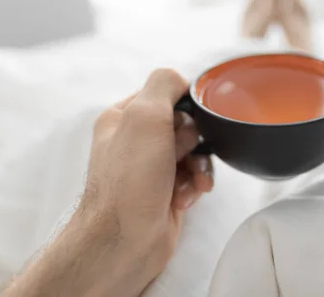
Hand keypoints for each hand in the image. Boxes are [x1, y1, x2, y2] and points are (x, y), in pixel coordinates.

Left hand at [82, 68, 214, 279]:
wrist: (125, 242)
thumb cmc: (129, 183)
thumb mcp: (145, 118)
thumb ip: (163, 85)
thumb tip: (182, 80)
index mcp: (124, 116)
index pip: (167, 93)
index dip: (185, 106)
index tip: (190, 122)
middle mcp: (136, 140)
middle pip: (186, 123)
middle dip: (193, 141)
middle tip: (179, 155)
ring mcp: (152, 167)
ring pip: (194, 151)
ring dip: (198, 166)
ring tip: (191, 183)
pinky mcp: (166, 190)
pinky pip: (194, 176)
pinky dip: (195, 186)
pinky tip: (185, 198)